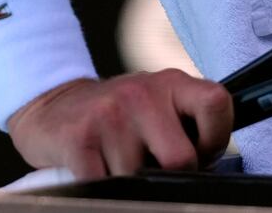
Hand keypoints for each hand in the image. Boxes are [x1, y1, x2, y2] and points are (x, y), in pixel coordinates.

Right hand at [7, 71, 232, 178]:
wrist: (54, 106)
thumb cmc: (117, 115)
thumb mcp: (156, 105)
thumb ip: (184, 125)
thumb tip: (205, 167)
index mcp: (170, 83)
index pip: (217, 103)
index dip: (215, 139)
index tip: (200, 152)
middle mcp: (142, 93)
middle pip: (181, 158)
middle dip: (170, 174)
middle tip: (153, 167)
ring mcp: (110, 115)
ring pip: (140, 178)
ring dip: (131, 182)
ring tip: (118, 162)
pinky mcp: (79, 138)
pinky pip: (106, 186)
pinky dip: (105, 188)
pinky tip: (99, 169)